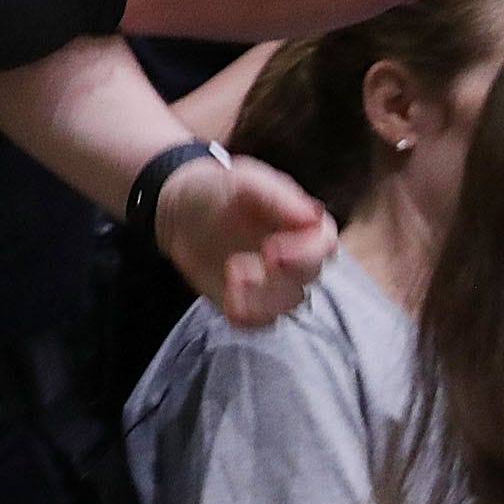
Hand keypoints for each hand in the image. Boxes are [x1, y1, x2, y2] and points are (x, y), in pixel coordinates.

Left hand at [156, 150, 337, 327]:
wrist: (180, 214)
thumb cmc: (217, 190)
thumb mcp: (241, 181)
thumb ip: (277, 197)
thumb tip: (314, 217)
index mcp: (302, 223)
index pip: (324, 243)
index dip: (305, 252)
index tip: (272, 251)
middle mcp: (297, 255)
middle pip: (310, 274)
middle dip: (284, 275)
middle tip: (249, 264)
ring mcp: (275, 283)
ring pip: (288, 302)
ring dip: (263, 297)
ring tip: (232, 274)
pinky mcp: (252, 303)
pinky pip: (260, 321)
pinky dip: (248, 317)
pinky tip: (229, 304)